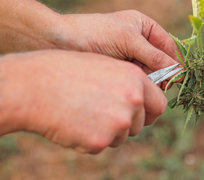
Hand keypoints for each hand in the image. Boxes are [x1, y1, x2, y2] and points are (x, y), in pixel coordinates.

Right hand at [0, 50, 166, 153]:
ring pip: (121, 137)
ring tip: (83, 113)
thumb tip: (143, 99)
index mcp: (136, 79)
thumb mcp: (106, 67)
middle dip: (127, 124)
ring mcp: (118, 122)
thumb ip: (128, 83)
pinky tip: (73, 122)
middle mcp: (133, 100)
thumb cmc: (67, 71)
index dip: (148, 112)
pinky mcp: (100, 141)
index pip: (159, 105)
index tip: (141, 115)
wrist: (35, 86)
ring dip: (107, 132)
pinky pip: (101, 146)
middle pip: (140, 124)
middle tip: (104, 115)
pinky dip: (89, 140)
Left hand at [58, 10, 180, 88]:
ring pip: (149, 72)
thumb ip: (154, 56)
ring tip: (142, 86)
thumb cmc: (96, 34)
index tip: (178, 77)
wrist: (60, 43)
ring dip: (149, 80)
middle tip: (162, 86)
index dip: (175, 61)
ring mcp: (129, 56)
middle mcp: (140, 41)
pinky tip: (133, 88)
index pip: (169, 45)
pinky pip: (136, 79)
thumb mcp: (129, 41)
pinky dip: (137, 84)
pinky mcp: (119, 70)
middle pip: (161, 61)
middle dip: (162, 73)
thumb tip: (178, 72)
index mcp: (145, 26)